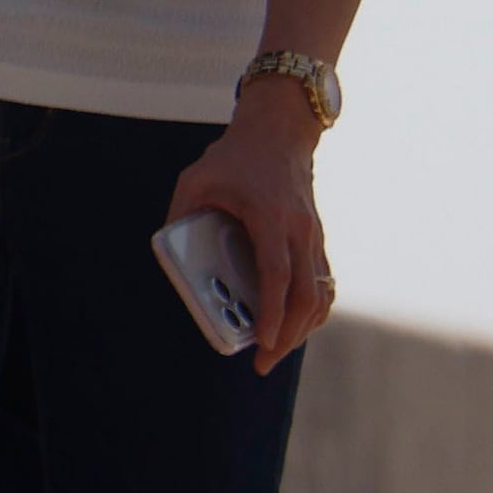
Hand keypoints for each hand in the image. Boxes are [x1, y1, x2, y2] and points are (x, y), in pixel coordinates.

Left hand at [165, 96, 334, 371]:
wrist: (279, 129)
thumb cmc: (235, 156)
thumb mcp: (195, 179)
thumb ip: (179, 216)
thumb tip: (169, 258)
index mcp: (271, 216)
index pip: (277, 273)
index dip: (273, 311)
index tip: (265, 341)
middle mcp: (299, 228)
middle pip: (306, 293)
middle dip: (289, 335)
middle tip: (265, 362)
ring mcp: (313, 234)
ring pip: (320, 292)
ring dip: (304, 328)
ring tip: (278, 350)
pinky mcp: (317, 238)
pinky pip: (322, 282)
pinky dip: (312, 309)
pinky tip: (295, 326)